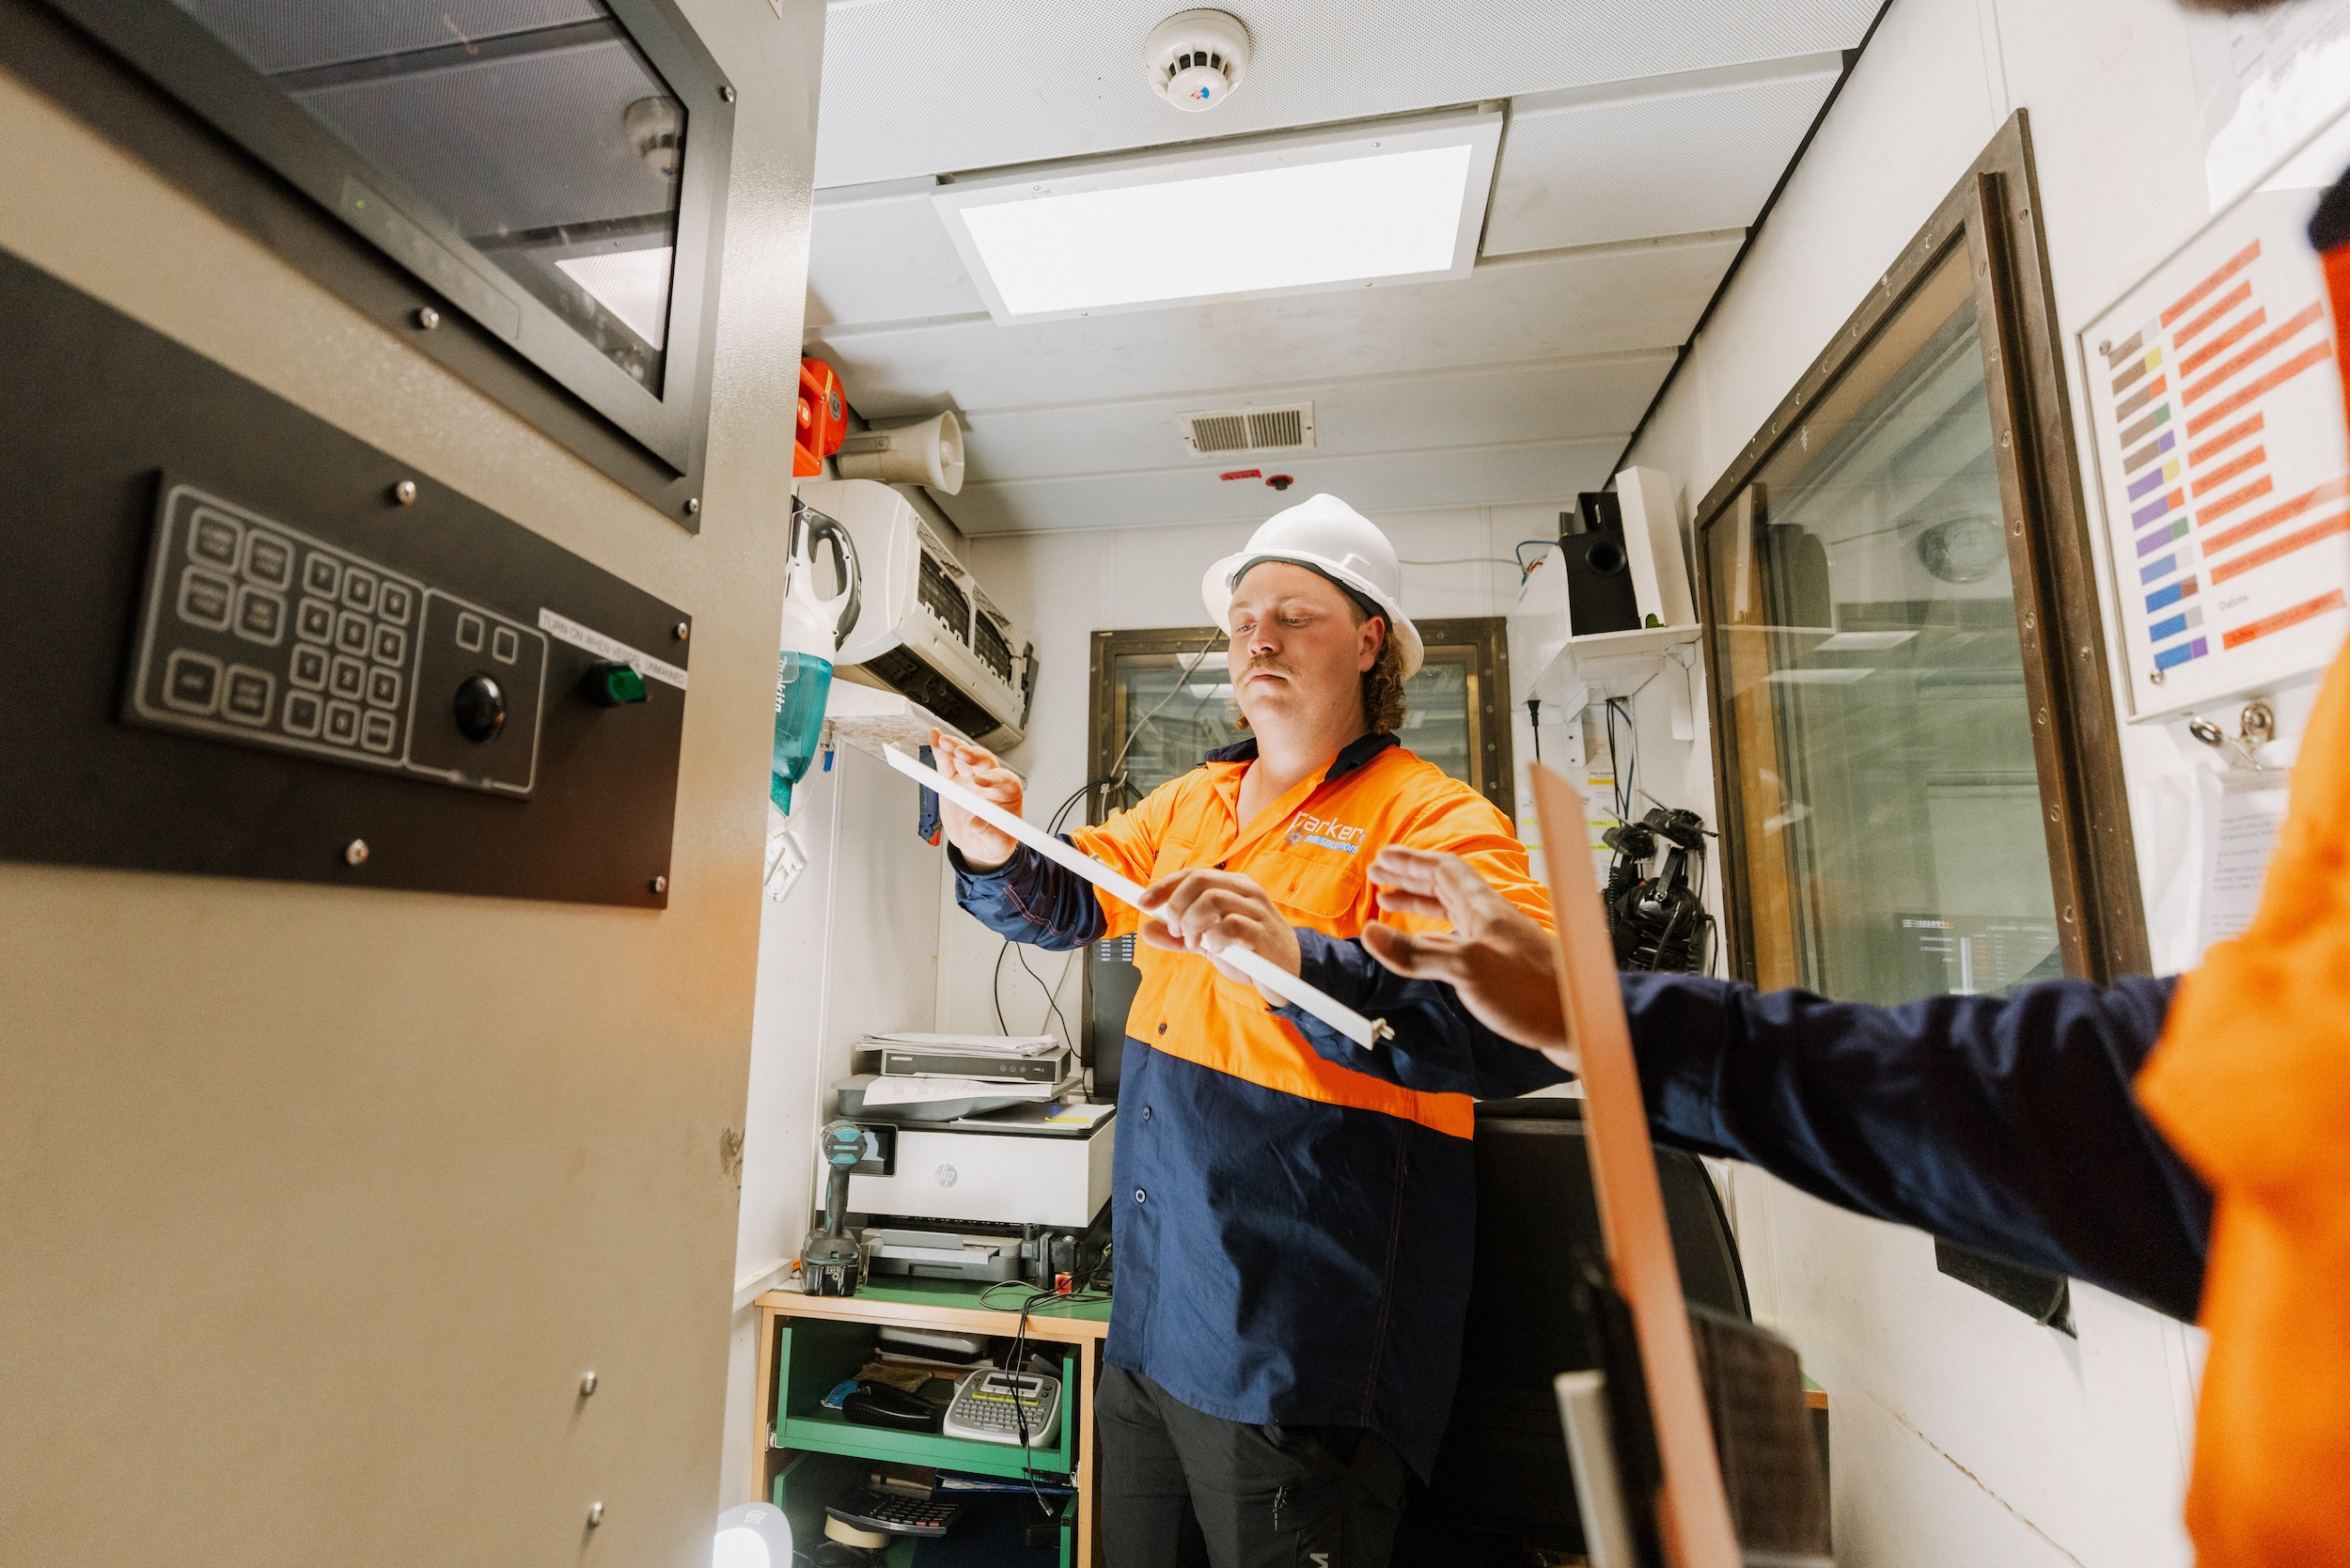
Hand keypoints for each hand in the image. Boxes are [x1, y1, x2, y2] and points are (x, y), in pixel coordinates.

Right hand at [929, 729, 1020, 870]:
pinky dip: (940, 749)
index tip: (980, 783)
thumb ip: (991, 835)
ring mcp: (970, 777)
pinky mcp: (953, 779)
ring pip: (964, 757)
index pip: (1004, 779)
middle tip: (961, 754)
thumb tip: (978, 826)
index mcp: (1007, 793)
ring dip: (954, 747)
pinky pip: (947, 761)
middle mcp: (989, 781)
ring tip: (943, 742)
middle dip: (972, 756)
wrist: (977, 842)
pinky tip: (935, 738)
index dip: (993, 778)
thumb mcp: (997, 844)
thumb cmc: (994, 840)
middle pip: (984, 762)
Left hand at [1136, 869, 1301, 1005]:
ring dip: (1192, 924)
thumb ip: (1178, 936)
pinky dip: (1213, 938)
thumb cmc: (1249, 951)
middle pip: (1197, 881)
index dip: (1163, 886)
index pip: (1190, 874)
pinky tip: (1217, 949)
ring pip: (1210, 900)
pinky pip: (1230, 926)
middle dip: (1176, 907)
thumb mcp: (1208, 942)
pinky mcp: (1262, 932)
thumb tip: (1147, 930)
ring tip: (1196, 942)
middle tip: (1176, 931)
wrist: (1289, 971)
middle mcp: (1243, 890)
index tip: (1142, 902)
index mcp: (1231, 885)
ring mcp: (1255, 909)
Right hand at [1364, 847, 1576, 1070]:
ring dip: (1419, 903)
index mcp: (1483, 908)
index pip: (1442, 869)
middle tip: (1379, 875)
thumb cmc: (1533, 993)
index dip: (1410, 861)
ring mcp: (1495, 942)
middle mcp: (1489, 919)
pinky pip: (1457, 937)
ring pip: (1450, 910)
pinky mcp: (1500, 967)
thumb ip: (1417, 952)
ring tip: (1390, 904)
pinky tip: (1426, 946)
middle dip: (1409, 877)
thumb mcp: (1466, 968)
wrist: (1579, 1023)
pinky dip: (1433, 934)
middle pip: (1444, 885)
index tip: (1382, 858)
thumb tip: (1369, 934)